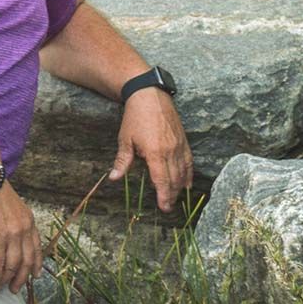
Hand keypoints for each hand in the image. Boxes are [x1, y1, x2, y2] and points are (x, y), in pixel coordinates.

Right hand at [0, 181, 42, 292]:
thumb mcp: (11, 204)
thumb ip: (13, 220)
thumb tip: (8, 234)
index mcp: (28, 219)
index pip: (37, 247)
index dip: (36, 263)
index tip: (35, 274)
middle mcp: (24, 228)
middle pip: (27, 260)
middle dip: (22, 277)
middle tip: (15, 287)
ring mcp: (12, 234)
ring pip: (13, 264)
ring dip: (8, 278)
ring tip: (2, 286)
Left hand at [108, 88, 192, 211]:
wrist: (149, 95)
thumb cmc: (135, 117)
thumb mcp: (125, 139)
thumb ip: (122, 161)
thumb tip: (113, 178)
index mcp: (155, 153)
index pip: (162, 181)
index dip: (164, 196)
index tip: (164, 207)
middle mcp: (170, 151)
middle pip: (174, 179)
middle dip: (172, 195)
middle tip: (168, 207)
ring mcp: (179, 145)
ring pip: (183, 172)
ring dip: (180, 187)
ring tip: (176, 197)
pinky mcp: (184, 140)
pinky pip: (189, 161)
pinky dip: (189, 174)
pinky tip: (187, 183)